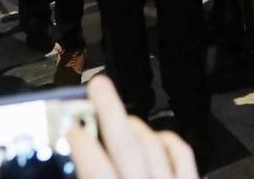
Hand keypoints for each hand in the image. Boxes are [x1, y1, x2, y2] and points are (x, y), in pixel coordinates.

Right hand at [67, 76, 198, 178]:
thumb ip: (89, 177)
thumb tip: (74, 167)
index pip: (97, 170)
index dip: (82, 146)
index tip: (70, 128)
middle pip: (127, 147)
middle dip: (110, 111)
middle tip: (98, 85)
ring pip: (154, 145)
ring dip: (135, 127)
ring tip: (120, 119)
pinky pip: (183, 155)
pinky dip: (167, 140)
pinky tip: (155, 139)